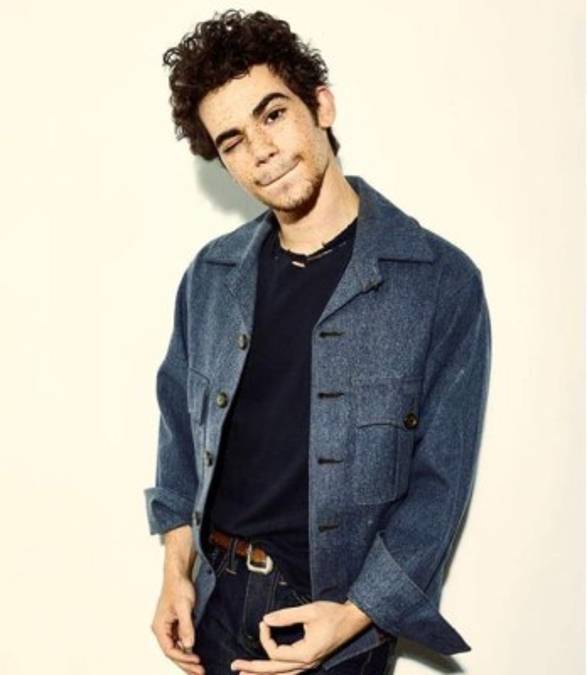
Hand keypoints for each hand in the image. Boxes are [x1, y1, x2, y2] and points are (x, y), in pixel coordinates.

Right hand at [150, 573, 205, 674]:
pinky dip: (187, 650)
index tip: (196, 661)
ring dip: (187, 659)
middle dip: (185, 664)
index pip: (169, 650)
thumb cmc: (178, 587)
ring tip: (198, 669)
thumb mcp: (184, 607)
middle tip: (199, 672)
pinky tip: (195, 655)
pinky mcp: (175, 624)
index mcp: (159, 627)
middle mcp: (161, 629)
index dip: (182, 658)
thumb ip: (186, 626)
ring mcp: (168, 627)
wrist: (179, 574)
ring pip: (176, 649)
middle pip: (172, 653)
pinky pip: (179, 641)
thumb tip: (189, 645)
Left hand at [230, 599, 372, 673]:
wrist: (353, 619)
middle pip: (275, 671)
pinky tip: (268, 672)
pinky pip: (290, 672)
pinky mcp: (311, 661)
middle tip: (235, 666)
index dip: (266, 637)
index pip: (276, 653)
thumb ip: (286, 616)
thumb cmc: (333, 614)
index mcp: (306, 654)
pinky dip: (276, 672)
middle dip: (253, 669)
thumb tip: (266, 619)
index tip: (264, 622)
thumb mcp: (309, 611)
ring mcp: (310, 665)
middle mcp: (307, 664)